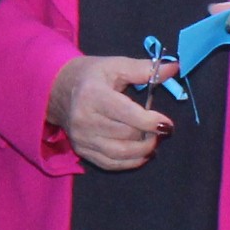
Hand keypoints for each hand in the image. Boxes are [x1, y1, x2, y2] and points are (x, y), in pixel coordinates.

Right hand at [49, 53, 178, 171]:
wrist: (56, 89)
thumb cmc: (90, 75)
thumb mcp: (115, 66)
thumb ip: (145, 69)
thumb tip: (174, 67)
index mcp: (93, 95)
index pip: (128, 115)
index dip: (152, 122)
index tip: (167, 124)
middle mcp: (84, 119)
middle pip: (127, 135)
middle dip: (150, 135)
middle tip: (160, 129)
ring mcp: (81, 137)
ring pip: (121, 153)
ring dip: (143, 151)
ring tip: (153, 141)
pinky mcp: (81, 150)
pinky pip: (110, 164)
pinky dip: (130, 162)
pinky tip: (140, 153)